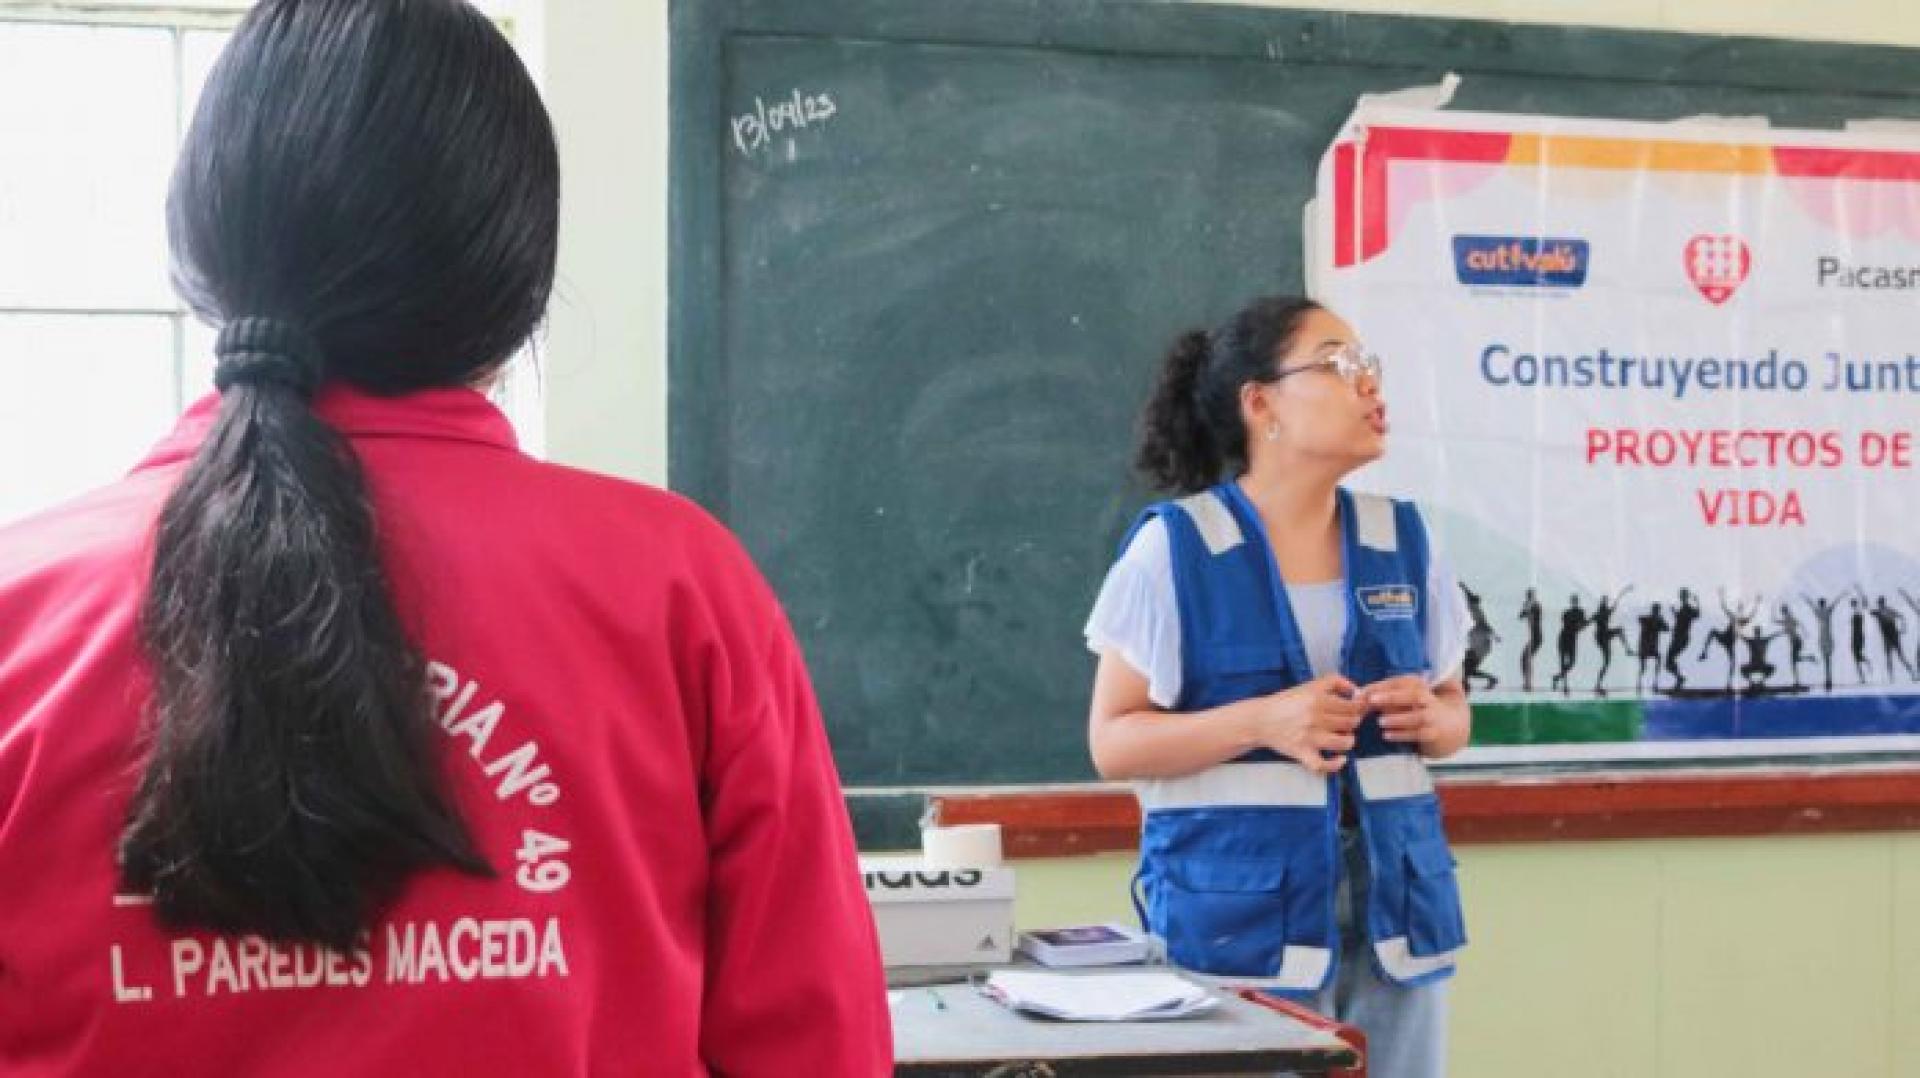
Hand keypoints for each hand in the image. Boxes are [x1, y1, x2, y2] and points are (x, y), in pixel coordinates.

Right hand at [1244, 674, 1364, 773]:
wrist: (1260, 719)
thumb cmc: (1287, 702)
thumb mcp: (1309, 685)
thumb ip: (1334, 681)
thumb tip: (1357, 690)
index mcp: (1318, 698)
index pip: (1352, 706)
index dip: (1360, 708)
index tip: (1357, 710)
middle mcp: (1315, 717)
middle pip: (1351, 723)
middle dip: (1354, 723)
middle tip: (1347, 722)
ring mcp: (1309, 737)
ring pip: (1344, 742)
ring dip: (1349, 741)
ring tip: (1344, 738)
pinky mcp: (1302, 753)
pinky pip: (1323, 765)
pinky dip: (1335, 764)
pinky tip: (1340, 759)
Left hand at [1361, 674, 1442, 745]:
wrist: (1446, 726)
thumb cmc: (1415, 708)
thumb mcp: (1402, 696)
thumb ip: (1381, 694)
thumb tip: (1356, 696)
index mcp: (1418, 685)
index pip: (1399, 682)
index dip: (1380, 687)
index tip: (1361, 693)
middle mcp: (1427, 698)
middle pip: (1414, 695)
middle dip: (1392, 697)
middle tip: (1371, 700)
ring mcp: (1432, 717)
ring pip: (1418, 716)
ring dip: (1398, 718)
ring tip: (1380, 721)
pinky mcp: (1432, 733)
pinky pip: (1419, 734)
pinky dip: (1402, 734)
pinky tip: (1386, 735)